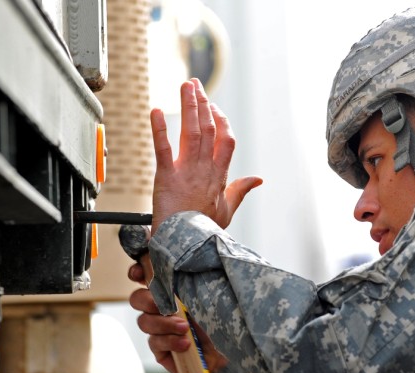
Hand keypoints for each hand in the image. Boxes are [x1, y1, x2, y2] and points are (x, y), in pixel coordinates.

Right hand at [128, 268, 227, 372]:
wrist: (233, 351)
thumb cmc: (224, 318)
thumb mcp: (209, 295)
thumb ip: (189, 281)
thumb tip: (175, 265)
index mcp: (173, 290)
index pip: (146, 277)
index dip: (137, 273)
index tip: (139, 274)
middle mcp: (163, 308)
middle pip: (137, 299)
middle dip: (147, 301)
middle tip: (167, 307)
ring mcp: (160, 330)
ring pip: (144, 322)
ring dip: (164, 324)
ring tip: (185, 328)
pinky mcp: (161, 350)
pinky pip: (154, 343)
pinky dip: (169, 341)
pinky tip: (185, 344)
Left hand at [150, 78, 262, 233]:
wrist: (187, 245)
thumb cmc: (205, 230)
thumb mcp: (228, 210)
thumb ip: (241, 190)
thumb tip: (258, 179)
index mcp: (219, 176)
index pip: (225, 140)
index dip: (221, 120)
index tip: (214, 107)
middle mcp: (205, 169)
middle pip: (208, 128)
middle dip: (202, 104)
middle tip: (195, 85)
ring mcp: (187, 171)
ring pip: (191, 131)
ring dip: (188, 106)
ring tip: (186, 86)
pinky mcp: (167, 177)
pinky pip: (163, 149)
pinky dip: (159, 129)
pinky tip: (155, 110)